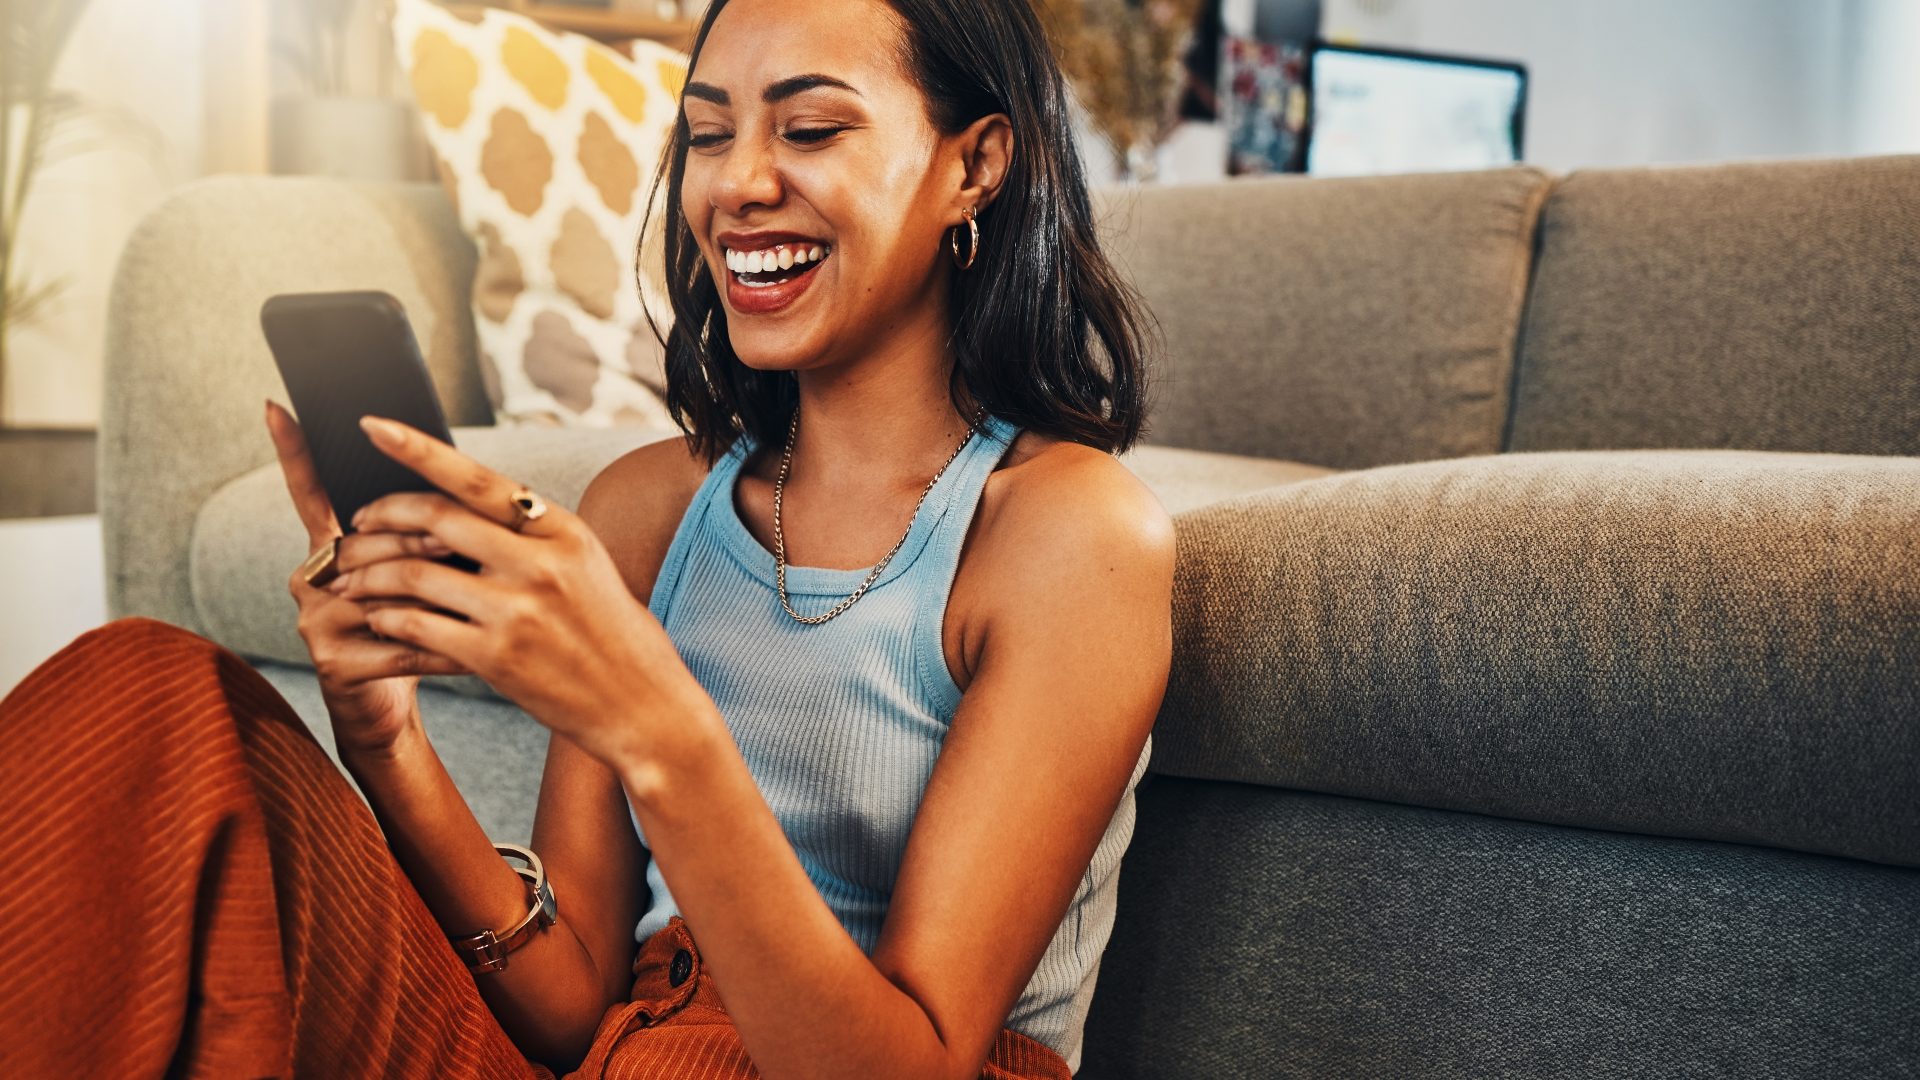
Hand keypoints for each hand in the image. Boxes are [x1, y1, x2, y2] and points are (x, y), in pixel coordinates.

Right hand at [265, 400, 471, 754]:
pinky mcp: (334, 662)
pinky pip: (400, 641)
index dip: (292, 450)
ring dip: (437, 590)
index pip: (310, 491)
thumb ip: (425, 534)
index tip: (277, 404)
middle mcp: (311, 576)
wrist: (391, 710)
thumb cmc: (416, 628)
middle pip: (368, 541)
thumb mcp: (420, 574)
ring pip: (384, 588)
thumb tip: (462, 486)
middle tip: (467, 545)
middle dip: (422, 540)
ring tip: (483, 594)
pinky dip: (445, 645)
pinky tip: (478, 651)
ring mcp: (315, 619)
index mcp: (330, 546)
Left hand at [326, 413, 710, 768]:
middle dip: (380, 516)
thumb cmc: (611, 632)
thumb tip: (465, 504)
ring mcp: (515, 611)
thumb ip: (531, 535)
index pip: (477, 477)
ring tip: (350, 580)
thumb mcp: (585, 564)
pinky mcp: (494, 657)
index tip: (374, 426)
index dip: (418, 449)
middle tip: (354, 525)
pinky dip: (386, 618)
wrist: (640, 705)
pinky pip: (416, 626)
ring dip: (369, 574)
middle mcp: (539, 563)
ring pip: (413, 575)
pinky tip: (377, 618)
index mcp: (562, 530)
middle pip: (434, 519)